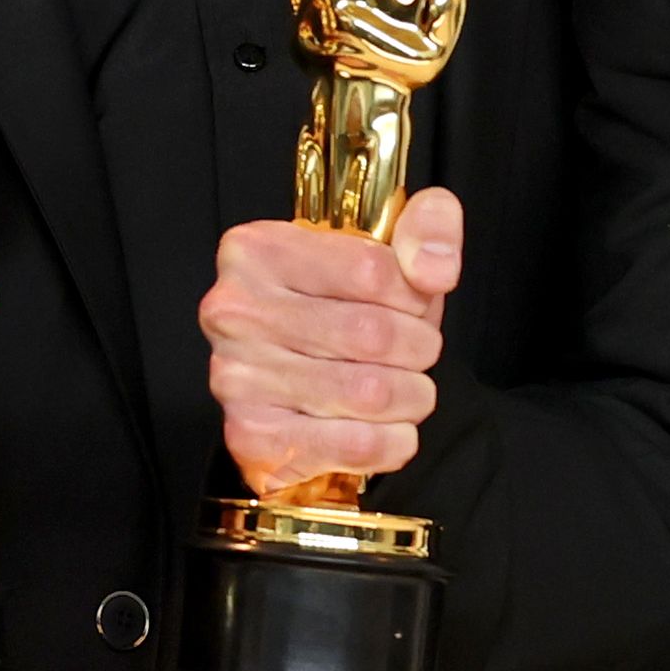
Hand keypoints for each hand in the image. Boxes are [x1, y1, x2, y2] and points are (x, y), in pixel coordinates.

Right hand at [202, 186, 461, 489]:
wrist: (291, 391)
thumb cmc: (339, 312)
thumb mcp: (384, 250)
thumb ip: (426, 226)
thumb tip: (434, 267)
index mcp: (258, 250)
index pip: (372, 270)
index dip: (416, 296)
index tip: (415, 306)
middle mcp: (236, 310)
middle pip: (373, 333)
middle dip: (419, 349)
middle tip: (418, 353)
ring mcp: (237, 377)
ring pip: (370, 392)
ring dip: (411, 396)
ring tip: (408, 390)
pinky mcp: (253, 436)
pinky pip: (355, 444)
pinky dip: (393, 441)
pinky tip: (389, 429)